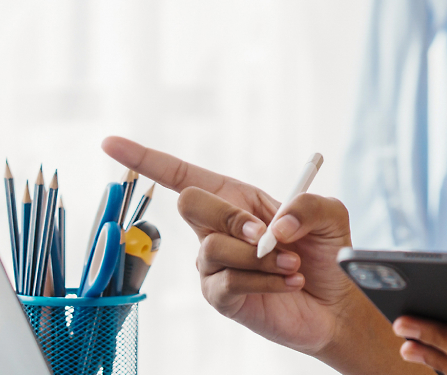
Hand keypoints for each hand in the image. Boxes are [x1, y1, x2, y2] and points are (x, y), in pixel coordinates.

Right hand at [100, 136, 376, 358]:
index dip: (144, 159)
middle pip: (189, 203)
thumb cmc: (326, 253)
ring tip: (291, 266)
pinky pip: (228, 280)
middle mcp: (216, 230)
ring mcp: (213, 265)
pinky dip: (266, 279)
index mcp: (235, 199)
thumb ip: (307, 203)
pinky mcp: (220, 296)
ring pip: (212, 247)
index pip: (180, 175)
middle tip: (268, 236)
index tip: (109, 143)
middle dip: (232, 216)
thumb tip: (274, 224)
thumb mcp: (330, 213)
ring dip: (260, 256)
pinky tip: (288, 283)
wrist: (336, 303)